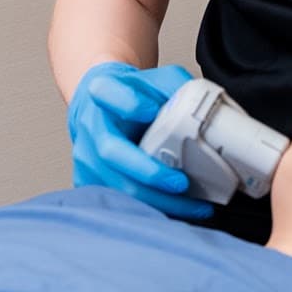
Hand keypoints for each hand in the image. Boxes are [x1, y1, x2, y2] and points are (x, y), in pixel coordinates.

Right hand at [66, 61, 212, 219]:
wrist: (100, 106)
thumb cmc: (133, 93)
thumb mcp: (156, 79)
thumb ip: (177, 88)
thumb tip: (205, 111)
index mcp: (103, 92)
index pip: (109, 93)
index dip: (130, 104)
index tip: (152, 111)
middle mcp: (91, 126)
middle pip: (111, 152)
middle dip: (148, 172)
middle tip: (181, 183)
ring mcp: (87, 157)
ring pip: (116, 186)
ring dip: (157, 201)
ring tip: (194, 207)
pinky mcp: (90, 180)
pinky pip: (119, 202)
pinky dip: (151, 210)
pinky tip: (178, 212)